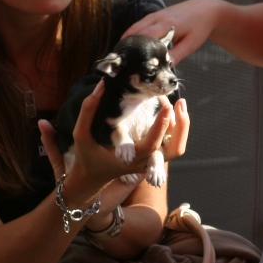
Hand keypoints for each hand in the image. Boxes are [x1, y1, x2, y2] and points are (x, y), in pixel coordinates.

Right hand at [37, 83, 185, 186]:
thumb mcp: (80, 135)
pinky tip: (170, 109)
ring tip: (178, 103)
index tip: (166, 105)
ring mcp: (152, 160)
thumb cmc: (86, 156)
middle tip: (179, 102)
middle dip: (182, 126)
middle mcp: (145, 162)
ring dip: (181, 126)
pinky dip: (175, 127)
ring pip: (176, 147)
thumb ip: (88, 111)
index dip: (161, 125)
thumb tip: (101, 86)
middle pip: (175, 149)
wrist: (91, 176)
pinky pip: (171, 143)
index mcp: (130, 160)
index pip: (152, 145)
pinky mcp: (153, 156)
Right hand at [123, 0, 222, 63]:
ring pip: (134, 27)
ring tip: (120, 56)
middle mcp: (157, 18)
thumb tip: (165, 67)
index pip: (146, 37)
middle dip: (126, 46)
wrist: (205, 9)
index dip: (135, 49)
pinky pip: (138, 25)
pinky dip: (131, 35)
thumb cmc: (200, 27)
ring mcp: (154, 15)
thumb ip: (177, 54)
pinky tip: (128, 46)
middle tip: (118, 63)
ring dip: (126, 40)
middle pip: (135, 32)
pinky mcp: (154, 15)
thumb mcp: (191, 43)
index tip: (127, 62)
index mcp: (166, 24)